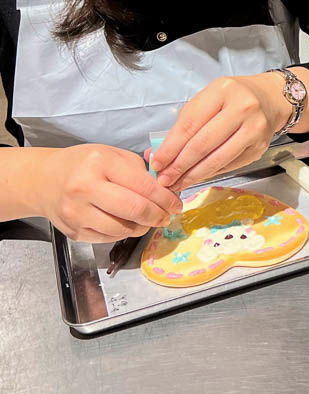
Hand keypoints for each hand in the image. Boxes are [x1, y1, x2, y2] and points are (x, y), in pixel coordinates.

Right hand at [32, 144, 181, 243]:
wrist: (45, 180)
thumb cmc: (85, 165)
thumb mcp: (113, 155)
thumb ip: (140, 171)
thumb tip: (167, 190)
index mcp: (100, 164)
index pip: (143, 186)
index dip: (166, 198)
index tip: (176, 204)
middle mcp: (85, 188)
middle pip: (134, 210)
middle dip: (158, 215)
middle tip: (167, 216)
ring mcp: (77, 213)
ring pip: (123, 229)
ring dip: (143, 227)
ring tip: (150, 220)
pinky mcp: (74, 232)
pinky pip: (109, 238)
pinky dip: (124, 232)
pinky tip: (128, 223)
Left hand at [152, 74, 289, 189]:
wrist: (270, 98)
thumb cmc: (233, 98)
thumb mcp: (209, 98)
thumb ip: (187, 122)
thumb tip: (163, 154)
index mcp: (223, 91)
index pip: (190, 124)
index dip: (171, 147)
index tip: (157, 162)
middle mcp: (243, 108)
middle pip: (203, 144)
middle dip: (179, 165)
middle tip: (164, 179)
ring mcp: (254, 129)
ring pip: (217, 159)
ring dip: (193, 175)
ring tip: (177, 183)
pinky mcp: (260, 147)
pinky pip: (229, 165)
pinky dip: (210, 173)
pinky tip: (198, 177)